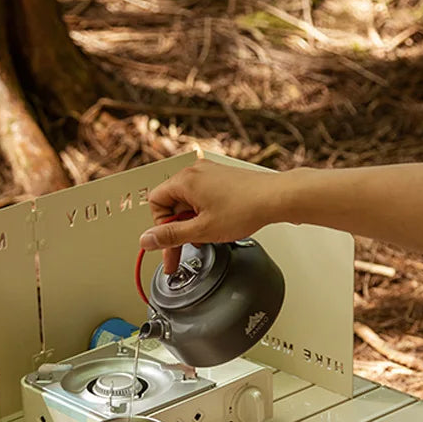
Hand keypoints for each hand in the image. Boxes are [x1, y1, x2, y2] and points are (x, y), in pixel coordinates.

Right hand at [139, 160, 287, 273]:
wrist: (276, 198)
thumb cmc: (245, 208)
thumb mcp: (201, 231)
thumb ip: (170, 236)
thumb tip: (146, 240)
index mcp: (184, 180)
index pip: (156, 204)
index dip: (162, 228)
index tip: (170, 244)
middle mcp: (195, 172)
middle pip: (171, 204)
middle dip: (178, 229)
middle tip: (184, 250)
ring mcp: (209, 174)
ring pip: (187, 203)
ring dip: (192, 223)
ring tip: (207, 235)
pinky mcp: (221, 179)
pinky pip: (202, 198)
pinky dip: (203, 215)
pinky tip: (216, 226)